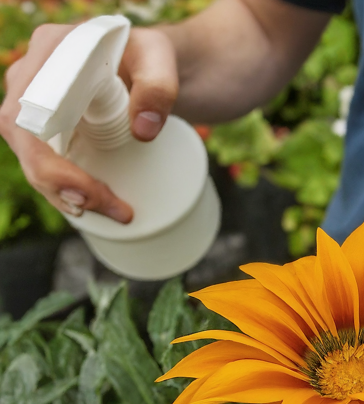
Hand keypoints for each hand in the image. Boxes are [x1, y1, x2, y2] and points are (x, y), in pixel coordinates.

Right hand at [0, 23, 178, 222]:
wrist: (146, 65)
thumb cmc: (150, 57)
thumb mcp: (160, 59)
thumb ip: (158, 87)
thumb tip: (143, 132)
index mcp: (51, 53)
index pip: (27, 114)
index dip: (47, 161)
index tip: (87, 192)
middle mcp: (33, 78)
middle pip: (24, 142)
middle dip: (57, 185)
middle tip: (107, 209)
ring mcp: (36, 103)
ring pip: (31, 156)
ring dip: (63, 193)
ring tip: (111, 211)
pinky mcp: (49, 124)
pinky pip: (45, 159)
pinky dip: (66, 187)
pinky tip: (92, 205)